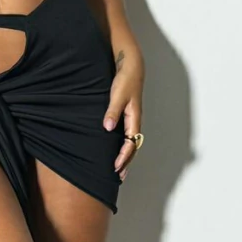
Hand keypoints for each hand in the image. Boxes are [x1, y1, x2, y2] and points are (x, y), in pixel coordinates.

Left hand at [103, 47, 144, 180]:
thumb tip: (107, 128)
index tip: (115, 167)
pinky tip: (115, 149)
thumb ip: (112, 111)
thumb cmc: (125, 79)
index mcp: (134, 118)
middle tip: (118, 175)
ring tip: (118, 168)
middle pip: (132, 146)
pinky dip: (122, 145)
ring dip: (125, 155)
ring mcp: (131, 118)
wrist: (131, 66)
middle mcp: (134, 120)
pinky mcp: (127, 115)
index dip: (123, 156)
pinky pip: (126, 135)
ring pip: (130, 142)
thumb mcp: (117, 94)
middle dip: (126, 161)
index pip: (131, 143)